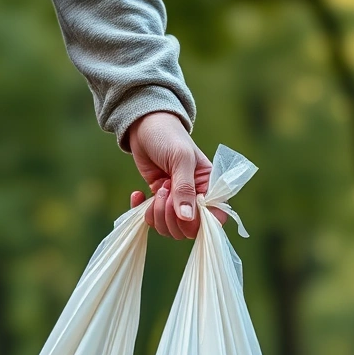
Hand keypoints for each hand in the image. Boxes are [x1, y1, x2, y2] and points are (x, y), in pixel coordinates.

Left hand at [127, 111, 217, 239]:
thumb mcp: (180, 159)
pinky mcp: (158, 200)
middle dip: (171, 216)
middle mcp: (195, 198)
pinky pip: (152, 220)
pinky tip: (138, 194)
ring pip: (169, 228)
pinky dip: (142, 211)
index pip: (214, 218)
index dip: (199, 223)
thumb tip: (186, 218)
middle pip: (188, 229)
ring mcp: (175, 201)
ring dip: (157, 214)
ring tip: (157, 189)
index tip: (184, 213)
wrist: (144, 125)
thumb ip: (185, 189)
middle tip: (164, 191)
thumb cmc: (168, 136)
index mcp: (209, 187)